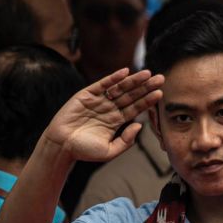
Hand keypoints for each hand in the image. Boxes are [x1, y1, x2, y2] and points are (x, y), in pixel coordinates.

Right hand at [43, 69, 164, 162]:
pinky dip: (113, 78)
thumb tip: (140, 125)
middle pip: (131, 95)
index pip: (136, 108)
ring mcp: (98, 101)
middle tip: (161, 78)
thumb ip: (126, 141)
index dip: (148, 100)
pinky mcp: (86, 95)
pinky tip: (125, 72)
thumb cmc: (84, 151)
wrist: (61, 146)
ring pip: (119, 88)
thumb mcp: (110, 151)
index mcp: (116, 121)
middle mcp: (109, 109)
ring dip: (133, 80)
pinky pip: (102, 84)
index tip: (160, 93)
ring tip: (148, 73)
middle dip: (146, 87)